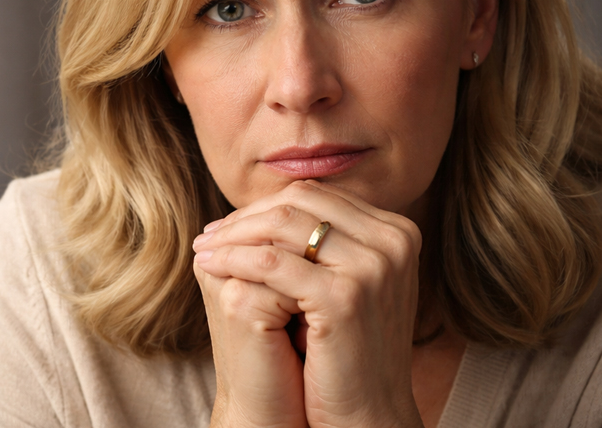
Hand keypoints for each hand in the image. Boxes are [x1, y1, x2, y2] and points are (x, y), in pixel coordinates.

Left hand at [193, 180, 423, 427]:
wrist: (368, 413)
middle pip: (300, 202)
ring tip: (204, 249)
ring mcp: (374, 266)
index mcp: (396, 231)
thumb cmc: (347, 351)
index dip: (265, 207)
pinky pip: (273, 263)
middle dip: (246, 216)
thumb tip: (268, 204)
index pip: (316, 196)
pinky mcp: (346, 295)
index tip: (228, 224)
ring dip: (233, 234)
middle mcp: (394, 240)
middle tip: (209, 234)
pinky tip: (211, 266)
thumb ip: (325, 241)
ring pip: (283, 225)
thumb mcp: (347, 283)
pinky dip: (235, 259)